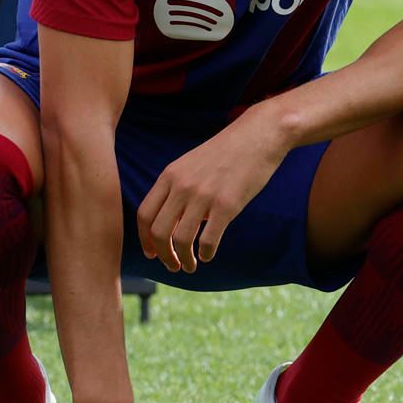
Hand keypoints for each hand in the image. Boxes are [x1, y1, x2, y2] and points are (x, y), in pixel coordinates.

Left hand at [134, 111, 287, 273]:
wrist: (258, 136)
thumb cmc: (225, 153)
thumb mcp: (190, 165)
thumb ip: (176, 189)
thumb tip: (168, 222)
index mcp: (169, 176)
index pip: (144, 214)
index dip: (145, 239)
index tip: (152, 254)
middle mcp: (181, 186)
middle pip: (158, 231)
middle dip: (163, 255)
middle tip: (173, 265)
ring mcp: (203, 196)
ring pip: (180, 240)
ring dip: (183, 259)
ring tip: (190, 266)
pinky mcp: (227, 205)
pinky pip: (208, 239)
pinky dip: (205, 254)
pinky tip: (208, 255)